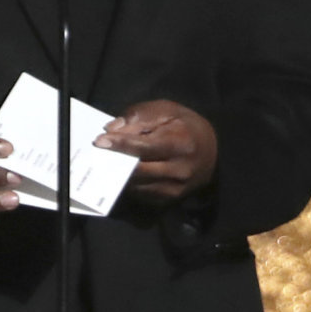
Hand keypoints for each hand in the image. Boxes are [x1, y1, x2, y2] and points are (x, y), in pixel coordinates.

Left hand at [95, 100, 216, 204]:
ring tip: (105, 164)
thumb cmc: (187, 126)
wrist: (213, 153)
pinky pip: (142, 194)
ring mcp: (174, 189)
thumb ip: (140, 117)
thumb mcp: (167, 111)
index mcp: (179, 142)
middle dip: (115, 161)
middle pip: (137, 170)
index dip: (120, 144)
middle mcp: (178, 169)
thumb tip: (112, 129)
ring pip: (137, 185)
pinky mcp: (169, 200)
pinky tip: (121, 174)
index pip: (143, 146)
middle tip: (97, 154)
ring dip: (119, 175)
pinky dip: (130, 184)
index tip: (99, 141)